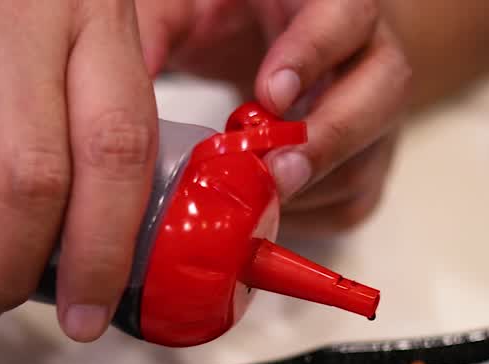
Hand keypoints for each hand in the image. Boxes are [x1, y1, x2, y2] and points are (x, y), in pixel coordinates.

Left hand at [138, 0, 409, 235]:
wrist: (269, 30)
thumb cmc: (225, 12)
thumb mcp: (185, 7)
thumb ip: (154, 34)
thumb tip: (105, 101)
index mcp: (325, 0)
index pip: (345, 15)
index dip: (314, 53)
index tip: (270, 92)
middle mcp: (364, 51)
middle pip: (383, 88)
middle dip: (330, 136)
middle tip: (276, 170)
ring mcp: (371, 109)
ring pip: (370, 153)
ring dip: (315, 186)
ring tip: (260, 204)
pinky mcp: (364, 160)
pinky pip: (354, 198)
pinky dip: (311, 216)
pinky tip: (265, 216)